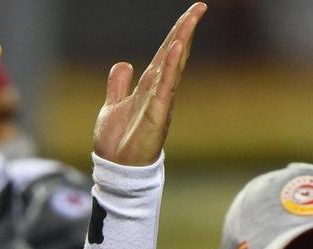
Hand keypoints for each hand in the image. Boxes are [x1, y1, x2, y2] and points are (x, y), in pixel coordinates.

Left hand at [92, 2, 206, 165]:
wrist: (115, 168)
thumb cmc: (117, 142)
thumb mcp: (113, 105)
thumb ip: (119, 85)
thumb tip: (124, 63)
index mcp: (148, 87)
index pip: (165, 54)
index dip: (176, 33)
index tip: (190, 13)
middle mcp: (158, 92)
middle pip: (173, 54)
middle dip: (185, 30)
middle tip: (199, 7)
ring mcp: (160, 102)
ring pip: (173, 66)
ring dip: (182, 42)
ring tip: (191, 19)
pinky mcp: (157, 115)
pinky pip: (166, 87)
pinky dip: (171, 67)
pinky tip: (178, 48)